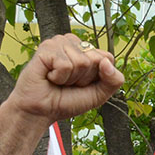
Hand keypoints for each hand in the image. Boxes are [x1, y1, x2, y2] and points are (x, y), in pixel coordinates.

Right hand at [0, 34, 123, 124]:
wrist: (41, 111)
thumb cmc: (66, 101)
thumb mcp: (99, 95)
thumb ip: (114, 80)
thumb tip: (107, 62)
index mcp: (87, 51)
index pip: (107, 58)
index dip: (98, 77)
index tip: (83, 84)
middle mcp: (74, 43)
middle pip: (96, 59)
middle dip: (84, 79)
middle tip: (68, 83)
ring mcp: (60, 43)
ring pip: (82, 62)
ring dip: (70, 79)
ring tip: (58, 80)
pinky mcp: (46, 47)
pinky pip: (66, 65)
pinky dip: (59, 77)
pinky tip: (49, 76)